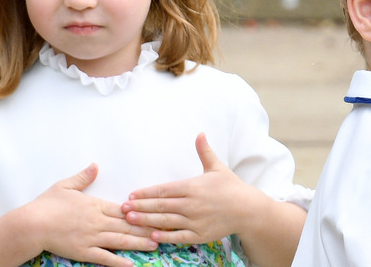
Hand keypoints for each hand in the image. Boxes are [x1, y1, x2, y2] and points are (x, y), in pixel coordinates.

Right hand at [26, 164, 158, 265]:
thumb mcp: (65, 186)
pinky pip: (105, 258)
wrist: (31, 224)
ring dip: (139, 243)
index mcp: (95, 205)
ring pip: (120, 241)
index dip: (141, 212)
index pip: (123, 210)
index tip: (155, 212)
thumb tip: (95, 165)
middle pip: (127, 225)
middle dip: (147, 228)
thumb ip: (83, 177)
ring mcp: (92, 238)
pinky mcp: (84, 252)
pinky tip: (132, 264)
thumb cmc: (46, 205)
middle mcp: (97, 222)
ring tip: (155, 244)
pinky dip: (119, 262)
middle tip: (164, 229)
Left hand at [122, 133, 267, 244]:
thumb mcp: (217, 167)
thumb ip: (204, 151)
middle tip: (122, 208)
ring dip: (146, 221)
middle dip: (140, 207)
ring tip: (130, 220)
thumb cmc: (231, 187)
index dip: (146, 193)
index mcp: (193, 186)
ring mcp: (195, 220)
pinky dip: (164, 237)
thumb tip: (200, 133)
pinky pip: (178, 236)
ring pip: (166, 221)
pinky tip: (151, 236)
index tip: (132, 194)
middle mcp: (192, 204)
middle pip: (160, 205)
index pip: (164, 190)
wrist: (248, 209)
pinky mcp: (200, 234)